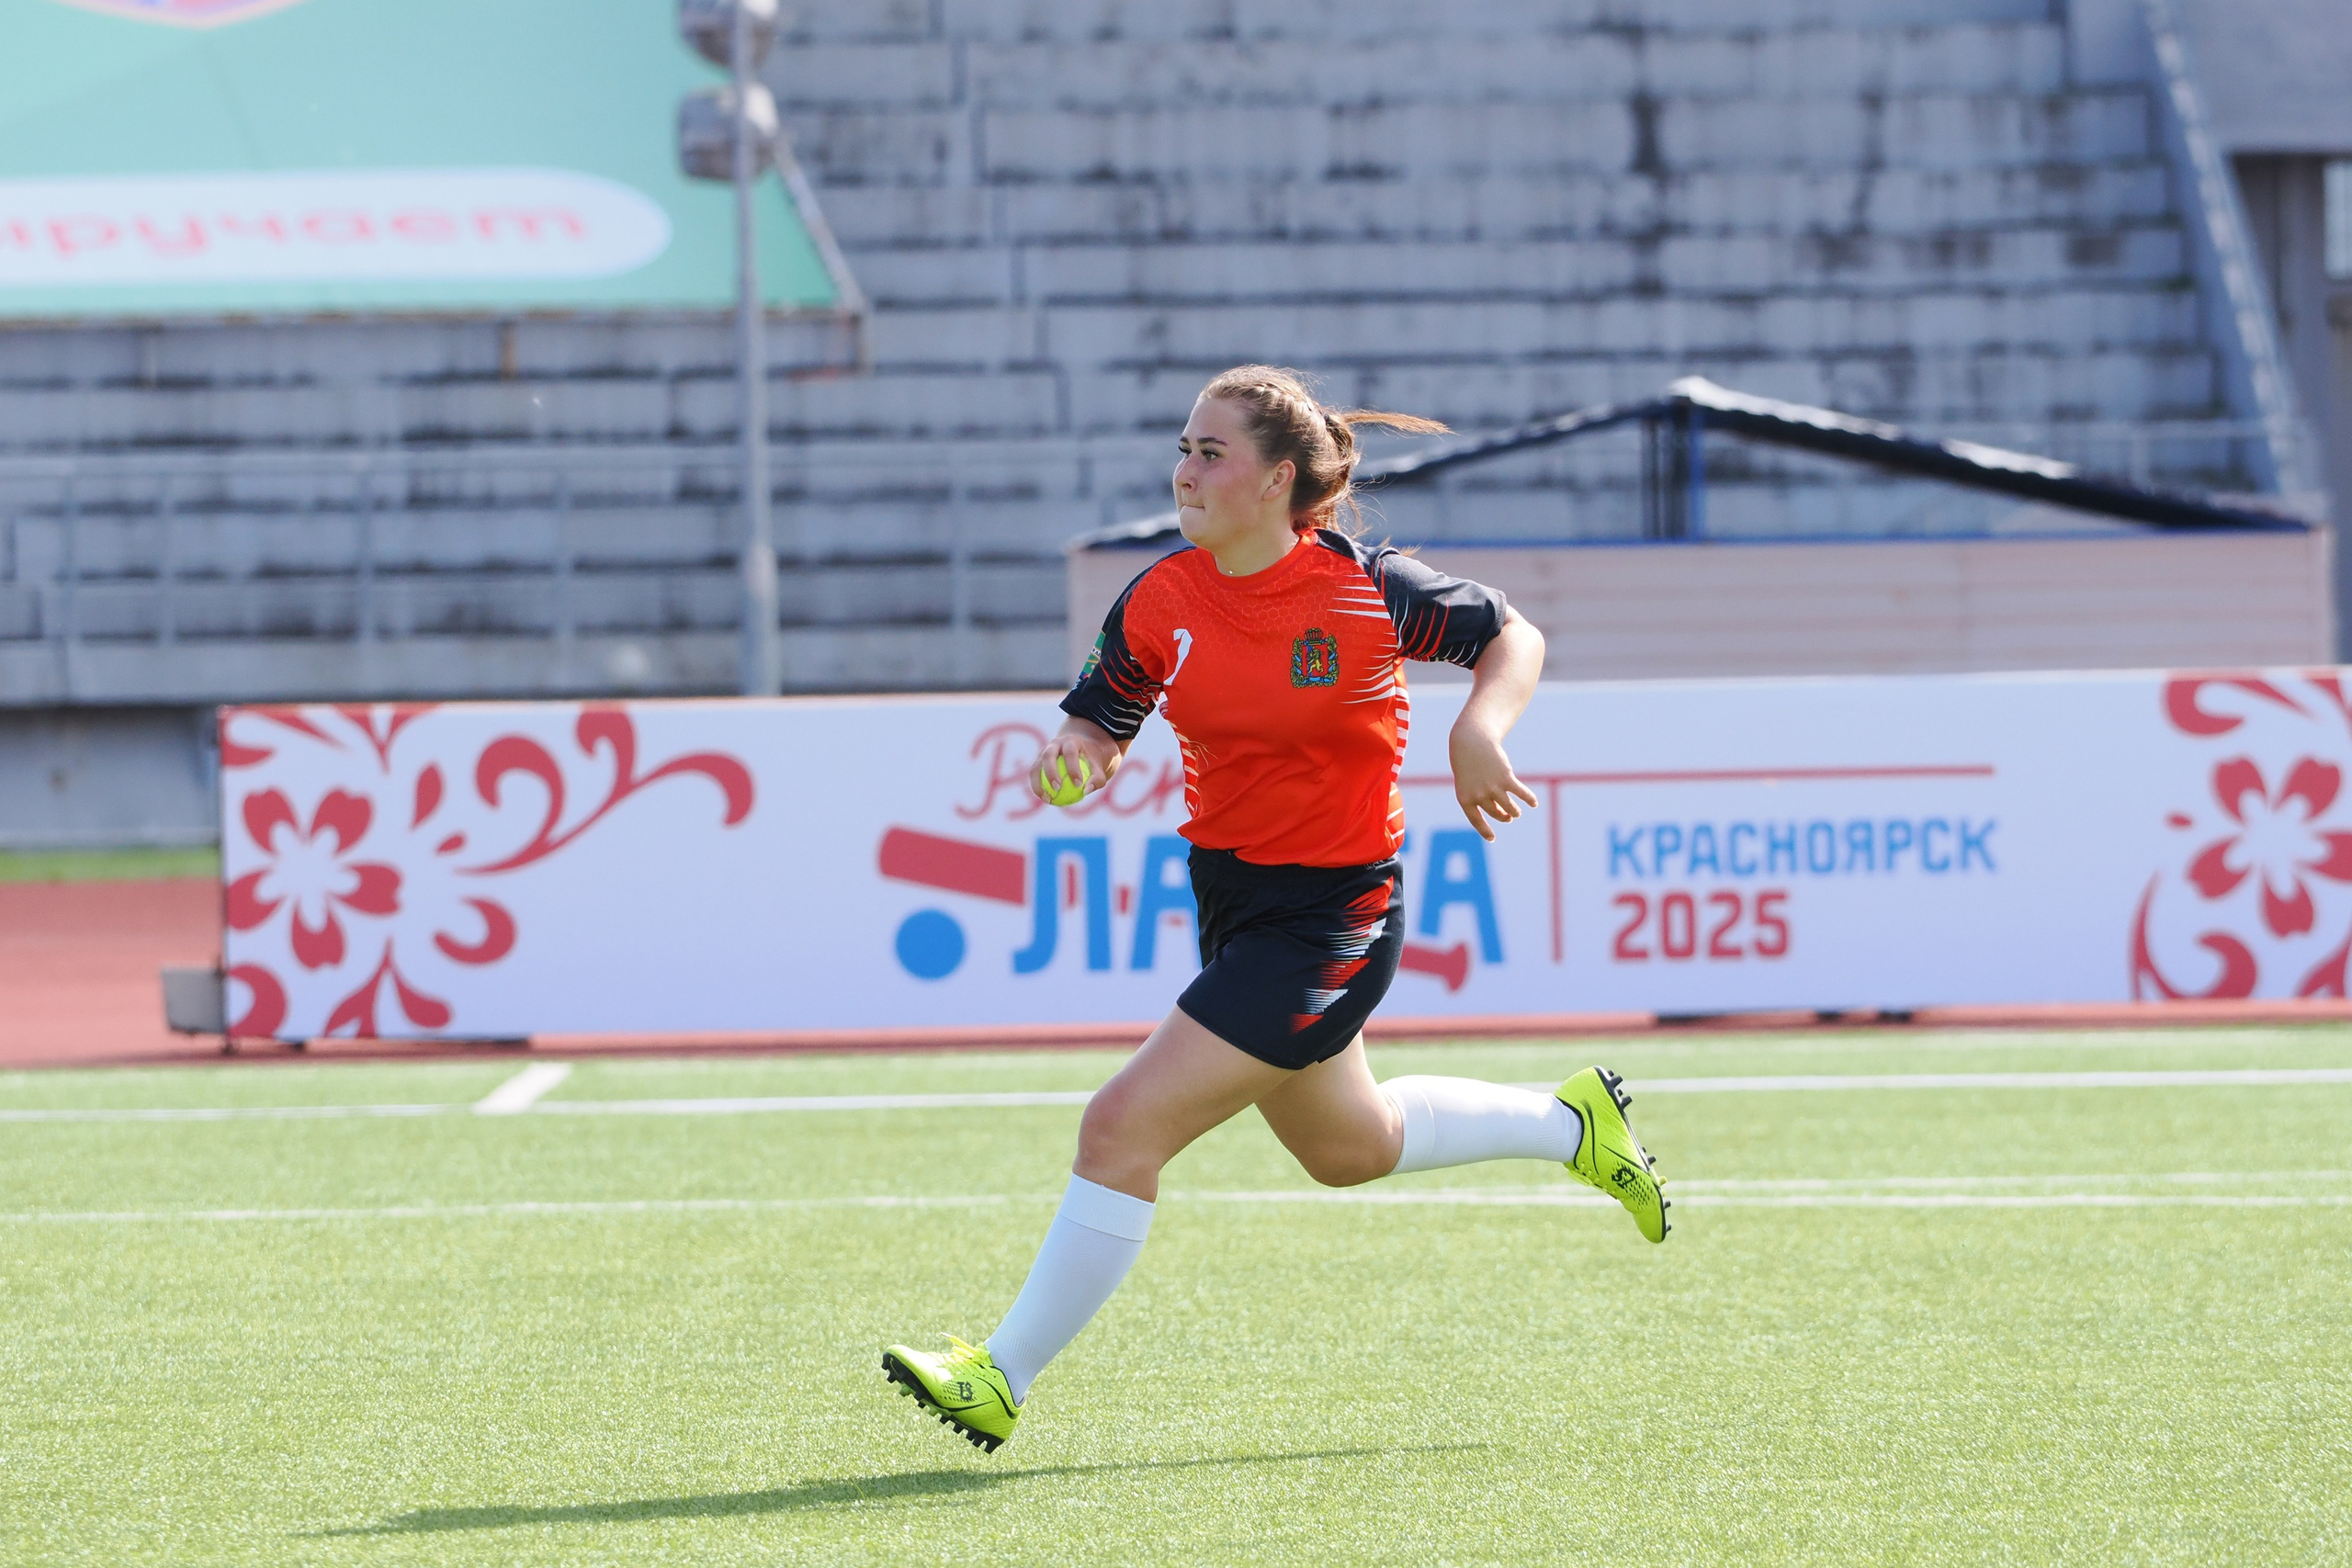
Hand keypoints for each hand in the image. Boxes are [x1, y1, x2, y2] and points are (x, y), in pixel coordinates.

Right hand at [1028, 720, 1121, 803]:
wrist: (1079, 750)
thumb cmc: (1090, 761)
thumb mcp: (1098, 767)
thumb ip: (1097, 779)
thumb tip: (1086, 791)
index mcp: (1070, 741)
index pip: (1070, 752)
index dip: (1073, 768)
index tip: (1078, 784)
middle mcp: (1054, 744)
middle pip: (1048, 755)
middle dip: (1051, 772)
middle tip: (1058, 789)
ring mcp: (1043, 752)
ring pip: (1036, 766)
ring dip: (1038, 783)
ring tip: (1047, 799)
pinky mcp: (1038, 762)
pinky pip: (1034, 776)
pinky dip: (1038, 787)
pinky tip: (1046, 799)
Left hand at [1449, 720, 1536, 840]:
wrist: (1471, 741)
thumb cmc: (1468, 763)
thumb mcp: (1468, 782)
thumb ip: (1481, 799)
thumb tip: (1502, 813)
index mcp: (1465, 799)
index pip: (1476, 821)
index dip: (1485, 831)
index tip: (1492, 838)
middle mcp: (1479, 795)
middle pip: (1496, 813)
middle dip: (1504, 817)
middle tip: (1508, 817)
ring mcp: (1493, 787)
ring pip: (1510, 807)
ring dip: (1515, 811)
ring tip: (1517, 812)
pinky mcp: (1506, 778)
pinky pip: (1521, 793)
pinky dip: (1529, 799)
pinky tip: (1533, 803)